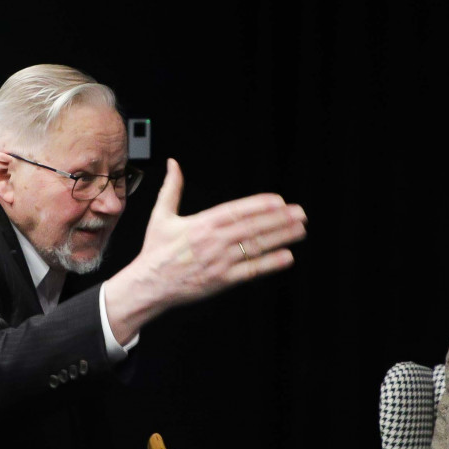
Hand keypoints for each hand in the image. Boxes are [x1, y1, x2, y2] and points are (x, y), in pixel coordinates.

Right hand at [105, 159, 306, 338]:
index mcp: (201, 223)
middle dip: (279, 219)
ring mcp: (219, 261)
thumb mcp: (161, 215)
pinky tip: (287, 257)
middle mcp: (213, 241)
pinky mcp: (222, 281)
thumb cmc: (156, 251)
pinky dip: (269, 263)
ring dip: (280, 237)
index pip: (236, 210)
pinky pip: (250, 271)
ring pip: (255, 247)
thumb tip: (173, 164)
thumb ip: (172, 188)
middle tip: (300, 213)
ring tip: (299, 230)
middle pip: (252, 227)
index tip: (279, 200)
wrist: (149, 284)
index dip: (260, 205)